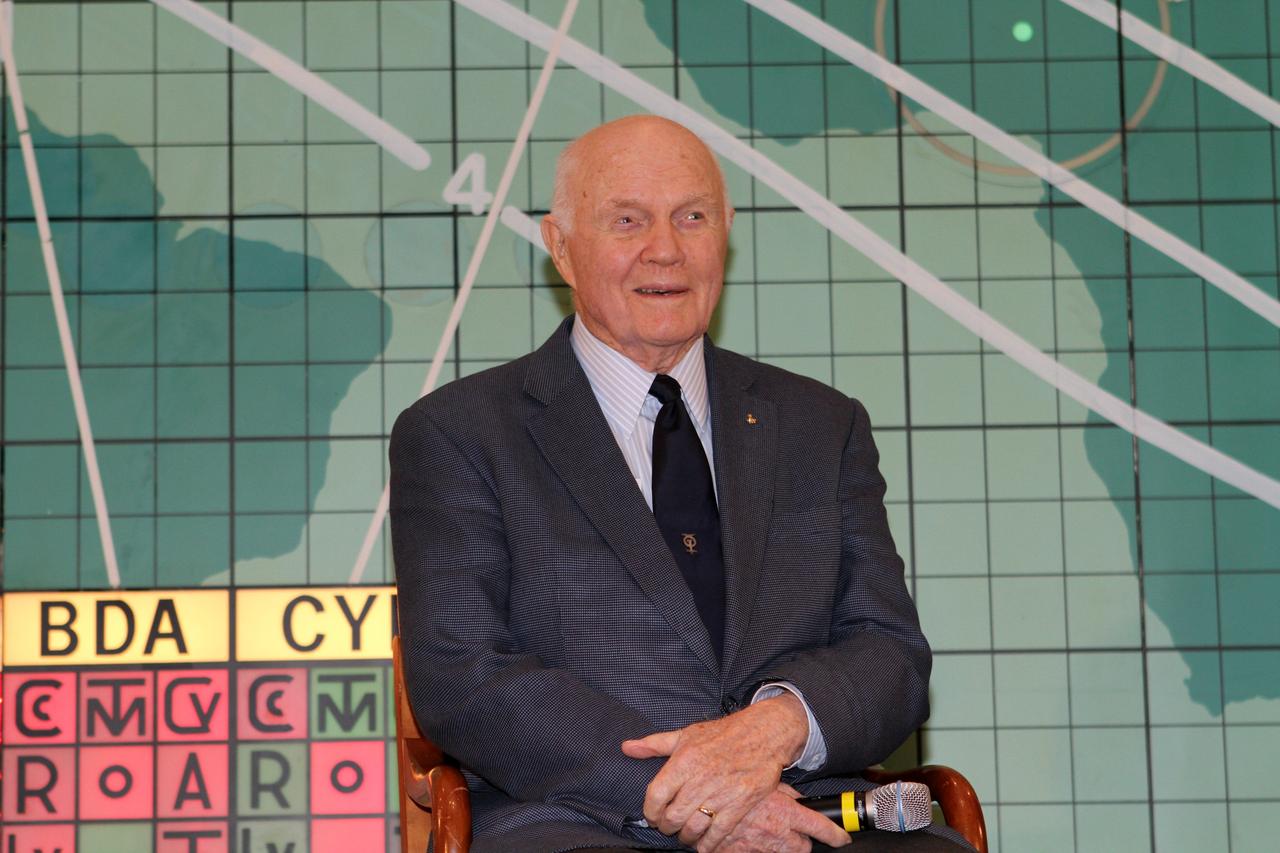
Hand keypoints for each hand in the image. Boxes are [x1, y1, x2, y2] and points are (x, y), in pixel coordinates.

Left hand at [620, 694, 808, 848]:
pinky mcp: (740, 804)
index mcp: (684, 761)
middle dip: (667, 827)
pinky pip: (718, 832)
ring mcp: (721, 793)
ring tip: (685, 835)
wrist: (763, 734)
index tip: (653, 815)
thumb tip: (626, 748)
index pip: (656, 796)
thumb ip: (654, 744)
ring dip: (686, 837)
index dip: (650, 812)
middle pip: (673, 816)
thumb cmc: (722, 734)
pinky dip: (708, 844)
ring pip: (693, 827)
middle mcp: (700, 779)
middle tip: (669, 827)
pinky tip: (704, 844)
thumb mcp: (685, 734)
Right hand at [709, 784, 850, 852]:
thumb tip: (797, 797)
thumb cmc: (733, 783)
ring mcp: (761, 847)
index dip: (836, 835)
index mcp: (785, 812)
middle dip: (801, 841)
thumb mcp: (764, 781)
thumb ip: (784, 792)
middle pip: (804, 847)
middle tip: (791, 830)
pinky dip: (757, 849)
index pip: (821, 827)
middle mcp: (777, 832)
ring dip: (781, 846)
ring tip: (769, 833)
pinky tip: (750, 839)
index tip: (842, 837)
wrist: (702, 801)